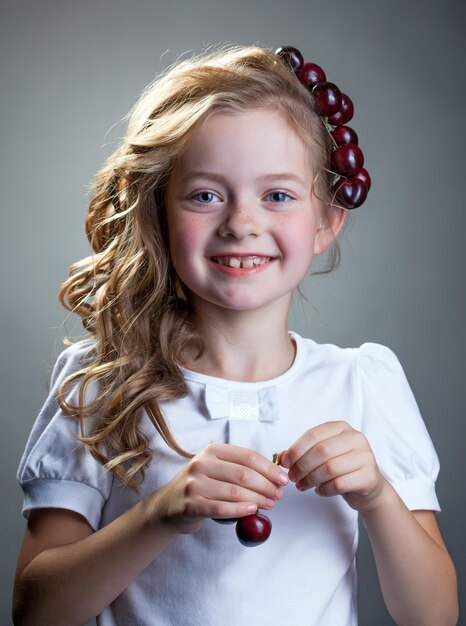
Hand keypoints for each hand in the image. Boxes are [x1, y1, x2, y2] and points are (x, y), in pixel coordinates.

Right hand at [155, 443, 288, 534]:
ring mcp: (194, 483)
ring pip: (234, 492)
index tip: (283, 479)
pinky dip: (239, 510)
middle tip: (279, 495)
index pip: (247, 456)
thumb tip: (276, 473)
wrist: (170, 505)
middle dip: (266, 485)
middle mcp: (202, 463)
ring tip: (270, 504)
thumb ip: (241, 468)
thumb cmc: (202, 486)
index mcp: (212, 450)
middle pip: (243, 474)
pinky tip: (252, 511)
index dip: (269, 468)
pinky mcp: (189, 504)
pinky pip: (220, 508)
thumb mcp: (218, 469)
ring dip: (257, 499)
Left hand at [280, 421, 386, 512]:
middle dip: (302, 466)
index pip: (314, 435)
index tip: (285, 462)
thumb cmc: (342, 467)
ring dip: (311, 479)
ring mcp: (365, 456)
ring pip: (330, 468)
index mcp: (341, 428)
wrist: (368, 485)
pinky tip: (319, 490)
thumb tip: (281, 457)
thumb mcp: (323, 455)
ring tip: (303, 485)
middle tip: (292, 477)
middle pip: (321, 451)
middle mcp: (356, 438)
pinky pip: (339, 484)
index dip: (296, 449)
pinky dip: (324, 489)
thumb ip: (303, 453)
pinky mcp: (369, 476)